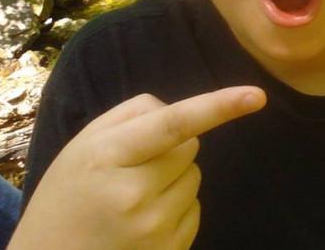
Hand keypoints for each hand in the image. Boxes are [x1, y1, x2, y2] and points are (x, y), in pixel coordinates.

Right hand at [9, 87, 266, 249]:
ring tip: (131, 200)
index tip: (257, 96)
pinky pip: (195, 210)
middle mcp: (133, 194)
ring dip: (173, 181)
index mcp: (107, 156)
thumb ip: (132, 116)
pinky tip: (140, 222)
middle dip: (170, 150)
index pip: (174, 124)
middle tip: (129, 170)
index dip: (218, 106)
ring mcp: (153, 228)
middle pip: (190, 147)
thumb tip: (184, 113)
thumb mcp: (84, 146)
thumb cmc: (68, 196)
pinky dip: (176, 209)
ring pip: (195, 178)